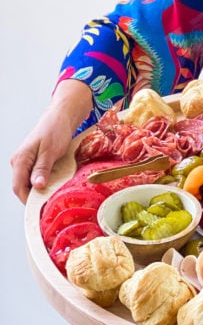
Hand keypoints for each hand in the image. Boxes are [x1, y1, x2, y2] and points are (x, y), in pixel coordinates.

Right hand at [11, 80, 92, 203]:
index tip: (41, 208)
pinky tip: (55, 184)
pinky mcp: (34, 162)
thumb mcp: (50, 150)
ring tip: (54, 194)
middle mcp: (19, 162)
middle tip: (51, 203)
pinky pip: (35, 177)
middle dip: (35, 196)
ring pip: (30, 183)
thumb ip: (42, 168)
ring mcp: (26, 162)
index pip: (18, 187)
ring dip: (41, 189)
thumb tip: (36, 186)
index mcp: (20, 159)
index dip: (28, 200)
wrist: (61, 117)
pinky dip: (44, 182)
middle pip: (23, 187)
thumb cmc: (55, 129)